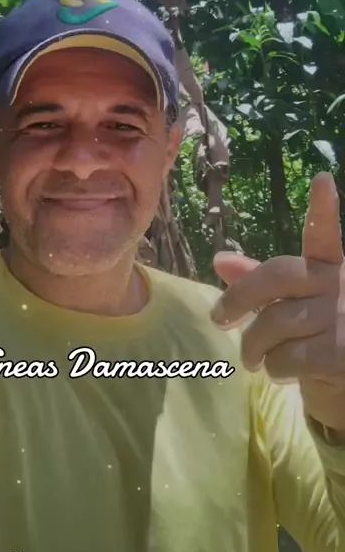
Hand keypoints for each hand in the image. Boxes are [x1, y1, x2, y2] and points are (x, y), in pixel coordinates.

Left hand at [210, 172, 344, 430]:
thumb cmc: (314, 335)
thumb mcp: (289, 304)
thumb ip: (258, 281)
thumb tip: (220, 260)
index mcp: (329, 267)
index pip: (325, 235)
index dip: (324, 210)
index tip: (323, 179)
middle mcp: (340, 286)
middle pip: (275, 278)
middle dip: (238, 299)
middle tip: (218, 319)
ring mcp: (344, 319)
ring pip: (273, 325)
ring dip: (253, 347)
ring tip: (253, 358)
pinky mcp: (342, 352)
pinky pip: (285, 357)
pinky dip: (274, 369)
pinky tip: (284, 372)